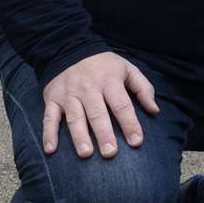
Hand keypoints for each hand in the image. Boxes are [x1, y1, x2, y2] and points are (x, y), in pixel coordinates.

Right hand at [42, 51, 158, 159]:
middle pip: (97, 114)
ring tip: (86, 154)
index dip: (130, 124)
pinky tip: (51, 149)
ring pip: (74, 118)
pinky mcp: (52, 99)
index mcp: (109, 81)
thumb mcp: (127, 69)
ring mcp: (69, 95)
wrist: (69, 48)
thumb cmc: (104, 65)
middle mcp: (88, 89)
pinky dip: (48, 134)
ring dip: (79, 136)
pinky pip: (49, 118)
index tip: (136, 141)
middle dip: (104, 134)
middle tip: (110, 153)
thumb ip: (143, 88)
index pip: (122, 105)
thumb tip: (154, 110)